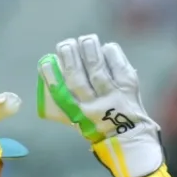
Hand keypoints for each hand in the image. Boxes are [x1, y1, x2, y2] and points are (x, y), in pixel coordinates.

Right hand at [37, 34, 162, 176]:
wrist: (130, 136)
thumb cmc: (98, 125)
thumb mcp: (77, 119)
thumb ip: (63, 100)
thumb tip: (48, 68)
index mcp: (77, 113)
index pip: (60, 92)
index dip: (51, 74)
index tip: (46, 61)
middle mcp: (94, 105)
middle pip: (77, 78)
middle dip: (69, 57)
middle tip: (66, 44)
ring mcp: (113, 95)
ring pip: (97, 70)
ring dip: (89, 51)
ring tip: (85, 39)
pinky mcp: (128, 87)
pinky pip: (119, 66)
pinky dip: (111, 54)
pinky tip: (105, 47)